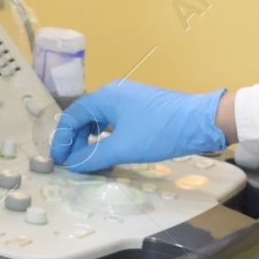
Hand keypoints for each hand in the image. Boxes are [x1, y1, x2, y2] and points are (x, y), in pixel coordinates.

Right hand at [48, 80, 225, 172]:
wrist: (200, 122)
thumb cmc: (160, 131)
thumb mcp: (124, 147)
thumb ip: (94, 156)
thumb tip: (73, 165)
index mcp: (106, 96)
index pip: (72, 117)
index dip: (62, 140)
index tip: (58, 161)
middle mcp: (115, 94)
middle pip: (85, 117)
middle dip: (75, 141)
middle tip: (73, 164)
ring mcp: (129, 100)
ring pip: (100, 121)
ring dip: (91, 141)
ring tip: (89, 162)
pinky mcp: (142, 110)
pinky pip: (115, 123)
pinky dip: (107, 138)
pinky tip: (109, 153)